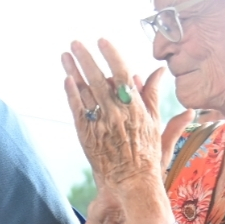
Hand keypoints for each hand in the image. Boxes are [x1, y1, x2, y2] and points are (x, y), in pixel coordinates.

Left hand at [63, 39, 167, 191]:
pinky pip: (77, 110)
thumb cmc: (147, 153)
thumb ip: (153, 94)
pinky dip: (71, 94)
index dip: (111, 55)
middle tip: (76, 42)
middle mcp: (116, 114)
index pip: (121, 74)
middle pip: (98, 79)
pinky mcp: (86, 135)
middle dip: (86, 58)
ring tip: (66, 55)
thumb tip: (158, 71)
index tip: (103, 40)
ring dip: (74, 71)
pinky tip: (66, 79)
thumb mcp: (154, 122)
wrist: (131, 182)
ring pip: (84, 92)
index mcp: (134, 108)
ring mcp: (99, 125)